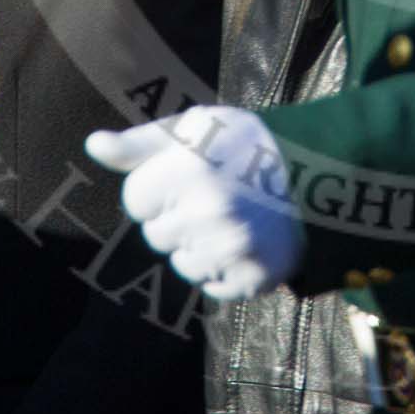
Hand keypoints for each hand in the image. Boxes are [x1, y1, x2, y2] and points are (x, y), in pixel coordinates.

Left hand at [85, 106, 302, 300]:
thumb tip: (93, 145)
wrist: (321, 172)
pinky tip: (245, 242)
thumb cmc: (248, 143)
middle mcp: (206, 212)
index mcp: (186, 169)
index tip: (189, 175)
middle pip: (155, 235)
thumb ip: (141, 142)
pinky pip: (212, 287)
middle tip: (215, 196)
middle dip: (176, 217)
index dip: (157, 186)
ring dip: (198, 247)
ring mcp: (230, 248)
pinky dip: (223, 271)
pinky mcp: (252, 277)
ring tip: (231, 218)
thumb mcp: (195, 126)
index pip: (135, 201)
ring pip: (181, 264)